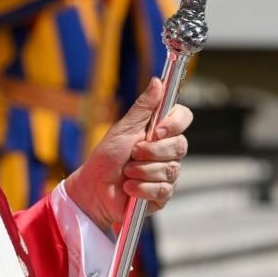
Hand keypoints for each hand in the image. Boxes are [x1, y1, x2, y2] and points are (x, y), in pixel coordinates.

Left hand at [65, 79, 193, 231]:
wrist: (93, 188)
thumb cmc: (107, 156)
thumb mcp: (123, 128)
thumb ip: (143, 107)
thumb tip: (158, 81)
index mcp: (161, 130)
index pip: (184, 118)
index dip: (175, 123)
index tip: (157, 130)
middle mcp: (168, 151)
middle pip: (180, 146)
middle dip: (152, 151)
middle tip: (133, 153)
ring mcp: (167, 173)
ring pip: (170, 170)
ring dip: (142, 171)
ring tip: (127, 172)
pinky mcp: (162, 195)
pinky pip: (163, 190)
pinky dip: (142, 188)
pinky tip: (129, 187)